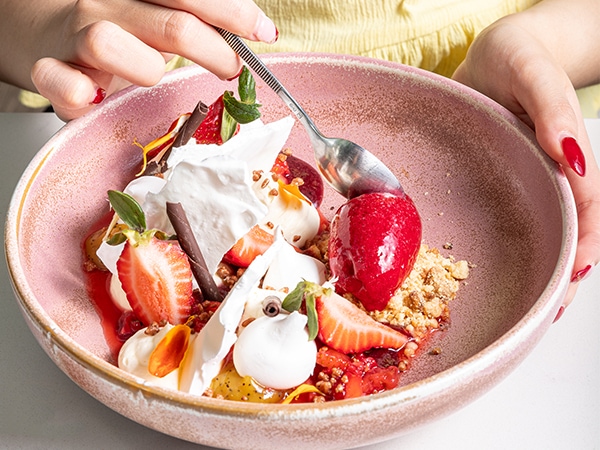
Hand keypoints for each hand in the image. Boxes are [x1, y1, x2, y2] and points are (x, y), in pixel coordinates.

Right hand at [14, 0, 277, 119]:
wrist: (46, 34)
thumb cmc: (120, 31)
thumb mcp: (157, 16)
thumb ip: (196, 20)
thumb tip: (256, 32)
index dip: (232, 13)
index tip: (264, 33)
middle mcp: (106, 7)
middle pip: (168, 23)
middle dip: (212, 48)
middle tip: (233, 69)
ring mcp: (74, 39)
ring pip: (107, 42)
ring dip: (145, 66)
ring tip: (157, 77)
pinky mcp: (50, 72)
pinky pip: (55, 78)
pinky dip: (72, 90)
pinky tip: (92, 97)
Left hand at [453, 18, 599, 311]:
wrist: (497, 52)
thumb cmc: (517, 56)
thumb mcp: (532, 73)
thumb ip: (552, 109)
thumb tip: (572, 154)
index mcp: (565, 149)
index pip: (586, 203)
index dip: (585, 239)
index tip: (574, 273)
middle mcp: (550, 170)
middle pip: (570, 226)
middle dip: (565, 269)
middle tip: (550, 309)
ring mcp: (528, 177)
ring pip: (545, 226)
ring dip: (543, 264)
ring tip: (529, 303)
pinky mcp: (504, 179)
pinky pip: (515, 215)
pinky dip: (516, 244)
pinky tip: (501, 266)